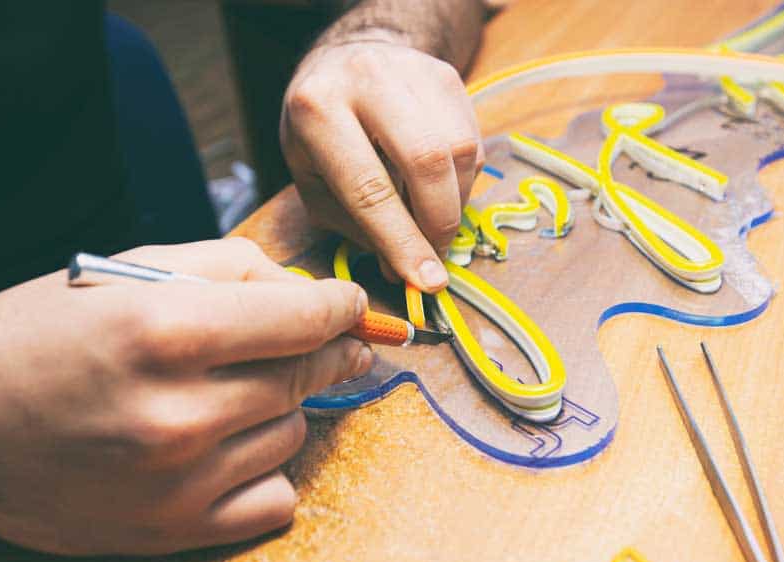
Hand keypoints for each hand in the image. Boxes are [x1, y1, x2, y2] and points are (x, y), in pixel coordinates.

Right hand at [0, 238, 369, 554]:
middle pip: (306, 374)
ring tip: (235, 394)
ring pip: (293, 433)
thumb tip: (304, 289)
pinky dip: (268, 469)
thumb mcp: (123, 272)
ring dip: (282, 407)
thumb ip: (227, 268)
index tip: (352, 307)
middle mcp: (179, 409)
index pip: (303, 317)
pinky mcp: (173, 530)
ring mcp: (179, 480)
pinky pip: (276, 499)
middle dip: (330, 350)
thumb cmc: (35, 339)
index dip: (341, 307)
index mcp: (165, 329)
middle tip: (332, 342)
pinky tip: (234, 448)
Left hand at [280, 35, 483, 291]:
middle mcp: (366, 78)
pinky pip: (471, 141)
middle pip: (425, 160)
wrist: (344, 58)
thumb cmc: (321, 132)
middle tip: (435, 257)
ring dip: (453, 204)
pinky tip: (439, 190)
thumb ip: (353, 224)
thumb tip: (401, 270)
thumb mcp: (312, 178)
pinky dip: (462, 181)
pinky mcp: (446, 74)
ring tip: (431, 223)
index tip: (425, 280)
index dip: (402, 241)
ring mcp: (412, 69)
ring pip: (458, 151)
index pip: (369, 188)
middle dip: (438, 222)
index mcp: (318, 110)